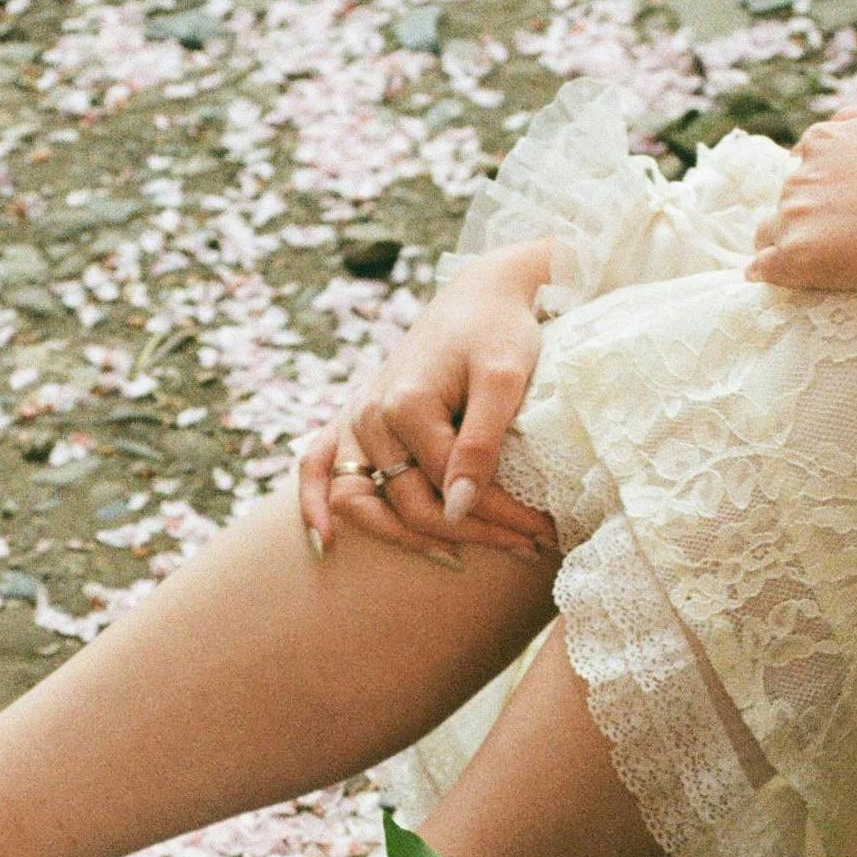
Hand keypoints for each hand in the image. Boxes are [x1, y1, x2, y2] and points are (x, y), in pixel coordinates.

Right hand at [298, 239, 563, 564]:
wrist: (480, 295)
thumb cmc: (500, 331)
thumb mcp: (504, 380)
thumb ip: (481, 444)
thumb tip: (459, 509)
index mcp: (405, 407)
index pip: (450, 490)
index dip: (499, 519)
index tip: (543, 534)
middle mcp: (370, 417)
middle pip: (411, 506)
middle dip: (470, 535)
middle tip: (526, 547)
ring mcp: (356, 420)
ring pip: (359, 502)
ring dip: (403, 539)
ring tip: (456, 561)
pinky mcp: (354, 419)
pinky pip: (315, 468)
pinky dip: (313, 505)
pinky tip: (329, 545)